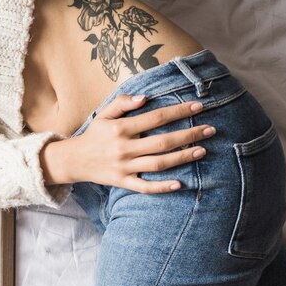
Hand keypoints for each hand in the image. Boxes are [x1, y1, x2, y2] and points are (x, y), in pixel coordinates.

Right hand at [59, 94, 214, 192]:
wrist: (74, 160)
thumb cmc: (94, 135)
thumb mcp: (103, 114)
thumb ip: (123, 103)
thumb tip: (145, 97)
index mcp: (120, 128)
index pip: (156, 117)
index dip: (179, 111)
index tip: (198, 107)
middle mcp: (123, 148)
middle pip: (163, 141)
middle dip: (189, 135)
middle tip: (210, 130)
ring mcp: (124, 167)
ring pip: (159, 163)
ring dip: (183, 157)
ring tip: (202, 150)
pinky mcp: (123, 182)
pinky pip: (145, 187)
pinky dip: (163, 187)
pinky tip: (181, 184)